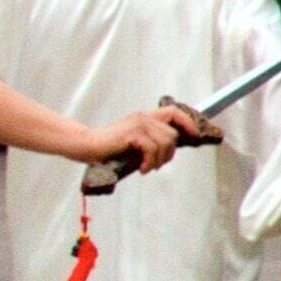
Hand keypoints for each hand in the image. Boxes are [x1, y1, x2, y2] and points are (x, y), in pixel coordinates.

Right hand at [85, 101, 209, 176]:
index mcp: (143, 116)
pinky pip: (153, 149)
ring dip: (160, 160)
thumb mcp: (132, 140)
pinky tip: (143, 169)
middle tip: (158, 164)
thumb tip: (167, 150)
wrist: (86, 145)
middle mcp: (142, 117)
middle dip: (170, 153)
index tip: (195, 135)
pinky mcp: (132, 134)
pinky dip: (150, 162)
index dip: (187, 123)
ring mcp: (138, 125)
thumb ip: (148, 139)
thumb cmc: (106, 147)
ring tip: (149, 168)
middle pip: (172, 134)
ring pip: (165, 142)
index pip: (173, 112)